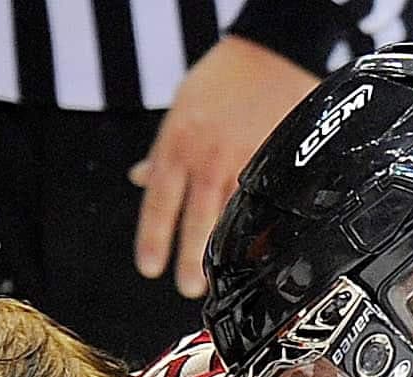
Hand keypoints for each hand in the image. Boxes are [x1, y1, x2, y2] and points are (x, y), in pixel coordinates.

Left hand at [131, 36, 318, 298]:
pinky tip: (259, 249)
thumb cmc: (224, 77)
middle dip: (190, 256)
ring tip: (223, 278)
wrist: (271, 53)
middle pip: (195, 216)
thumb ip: (162, 151)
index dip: (152, 237)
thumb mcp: (180, 108)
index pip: (159, 200)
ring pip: (230, 216)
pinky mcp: (273, 162)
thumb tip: (139, 178)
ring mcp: (243, 160)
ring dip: (225, 251)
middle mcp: (207, 154)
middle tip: (188, 286)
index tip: (149, 266)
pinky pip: (262, 203)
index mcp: (177, 142)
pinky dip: (258, 228)